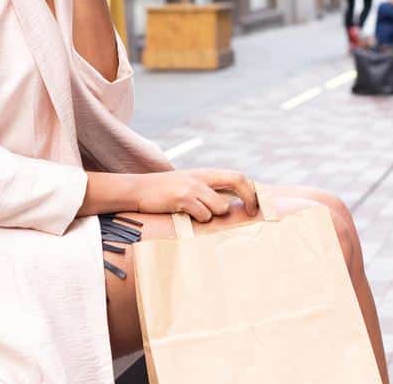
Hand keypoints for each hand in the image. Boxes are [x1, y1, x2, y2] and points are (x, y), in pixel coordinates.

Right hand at [134, 169, 259, 221]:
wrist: (138, 189)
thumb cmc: (165, 192)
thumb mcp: (189, 185)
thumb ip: (208, 191)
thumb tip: (231, 206)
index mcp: (206, 173)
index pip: (238, 176)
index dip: (251, 191)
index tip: (254, 206)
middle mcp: (202, 177)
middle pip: (238, 181)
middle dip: (249, 198)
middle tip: (250, 213)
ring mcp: (193, 187)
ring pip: (220, 206)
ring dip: (214, 215)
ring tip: (196, 214)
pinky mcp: (182, 199)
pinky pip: (203, 215)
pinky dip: (199, 219)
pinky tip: (185, 215)